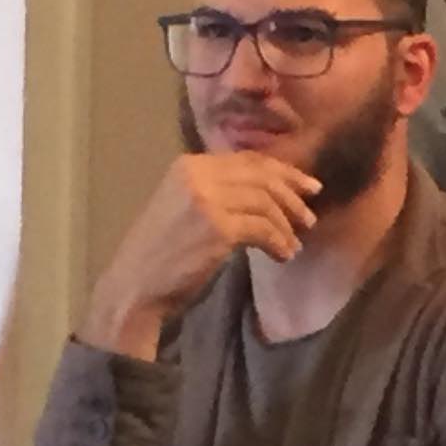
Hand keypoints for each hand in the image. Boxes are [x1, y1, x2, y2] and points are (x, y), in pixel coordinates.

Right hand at [79, 153, 318, 356]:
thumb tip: (268, 190)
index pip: (248, 159)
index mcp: (189, 165)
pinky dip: (278, 243)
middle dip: (292, 195)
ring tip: (294, 243)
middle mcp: (197, 175)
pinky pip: (263, 229)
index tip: (306, 187)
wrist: (135, 285)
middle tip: (309, 216)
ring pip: (265, 202)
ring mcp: (207, 200)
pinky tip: (282, 255)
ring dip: (286, 225)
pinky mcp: (217, 228)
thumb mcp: (184, 208)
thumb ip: (217, 191)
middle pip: (261, 176)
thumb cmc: (162, 253)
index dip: (282, 171)